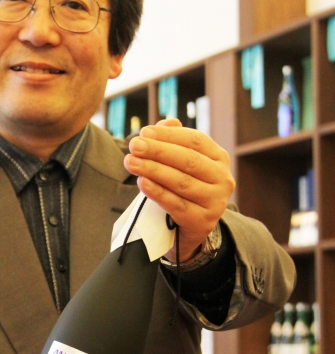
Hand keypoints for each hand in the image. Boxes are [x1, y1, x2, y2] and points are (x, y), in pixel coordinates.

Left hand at [124, 119, 234, 260]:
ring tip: (131, 162)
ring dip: (153, 170)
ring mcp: (215, 202)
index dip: (169, 135)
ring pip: (181, 182)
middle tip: (134, 145)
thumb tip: (166, 123)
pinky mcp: (201, 222)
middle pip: (187, 160)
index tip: (144, 132)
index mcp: (219, 159)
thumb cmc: (182, 190)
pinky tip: (142, 183)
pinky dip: (158, 192)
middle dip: (157, 151)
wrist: (188, 230)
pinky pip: (176, 204)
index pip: (195, 141)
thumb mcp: (181, 165)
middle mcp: (222, 179)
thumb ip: (175, 142)